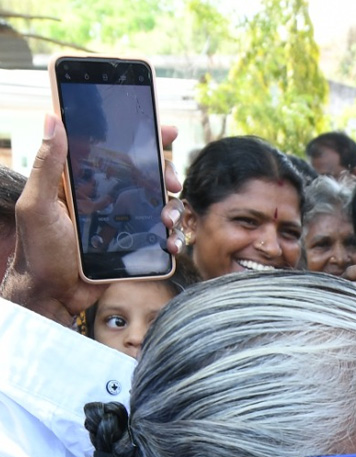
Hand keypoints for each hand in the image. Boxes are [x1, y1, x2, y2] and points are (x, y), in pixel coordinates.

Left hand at [2, 115, 182, 323]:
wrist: (54, 294)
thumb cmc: (38, 250)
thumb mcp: (38, 205)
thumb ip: (47, 165)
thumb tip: (51, 119)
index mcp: (85, 182)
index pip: (116, 152)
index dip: (143, 139)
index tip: (166, 131)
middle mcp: (108, 198)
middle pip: (148, 176)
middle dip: (168, 174)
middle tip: (172, 181)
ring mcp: (124, 222)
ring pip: (161, 205)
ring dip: (173, 208)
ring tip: (167, 220)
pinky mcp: (135, 245)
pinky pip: (162, 236)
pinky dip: (173, 238)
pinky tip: (170, 245)